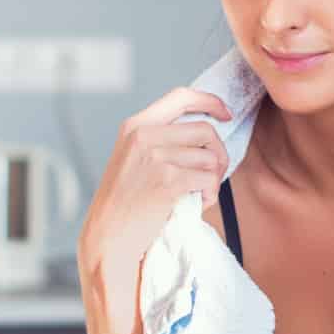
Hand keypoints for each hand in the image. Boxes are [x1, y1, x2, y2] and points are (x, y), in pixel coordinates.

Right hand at [78, 88, 231, 289]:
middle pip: (205, 130)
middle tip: (214, 173)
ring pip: (210, 158)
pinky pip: (209, 180)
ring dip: (214, 179)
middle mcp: (144, 136)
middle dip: (219, 153)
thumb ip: (160, 140)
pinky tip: (198, 204)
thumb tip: (208, 133)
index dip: (210, 101)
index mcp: (135, 126)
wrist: (108, 236)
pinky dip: (210, 195)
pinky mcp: (167, 181)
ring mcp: (155, 157)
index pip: (181, 97)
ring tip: (199, 194)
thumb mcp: (133, 158)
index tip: (225, 113)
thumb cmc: (125, 202)